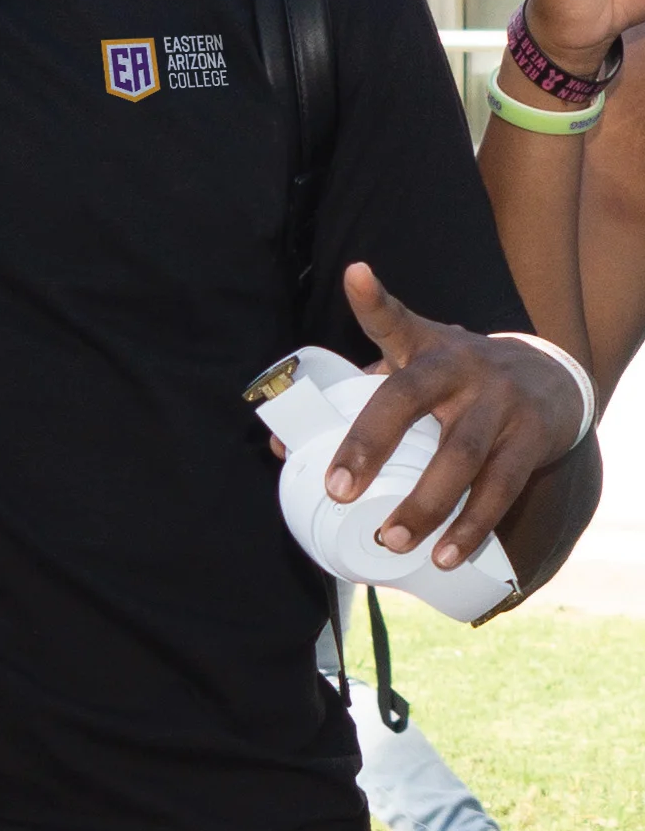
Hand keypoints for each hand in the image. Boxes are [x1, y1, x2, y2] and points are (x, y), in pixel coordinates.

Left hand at [323, 264, 585, 570]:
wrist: (549, 378)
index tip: (356, 277)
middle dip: (370, 445)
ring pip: (460, 458)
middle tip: (339, 490)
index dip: (373, 298)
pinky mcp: (531, 440)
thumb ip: (354, 398)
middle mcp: (461, 368)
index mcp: (423, 347)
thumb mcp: (411, 371)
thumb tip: (281, 446)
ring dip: (425, 506)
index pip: (393, 319)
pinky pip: (500, 489)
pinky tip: (446, 553)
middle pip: (409, 400)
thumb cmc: (455, 380)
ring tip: (393, 540)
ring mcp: (499, 404)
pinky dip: (471, 527)